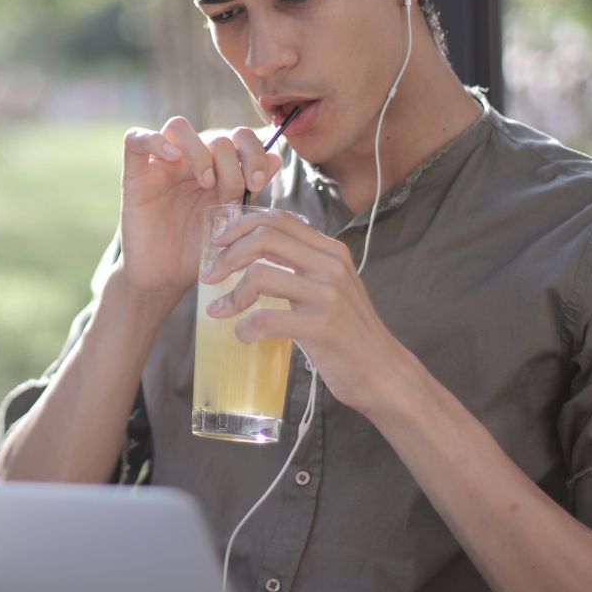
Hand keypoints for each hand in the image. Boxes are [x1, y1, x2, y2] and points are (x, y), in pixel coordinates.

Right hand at [119, 117, 283, 294]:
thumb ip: (250, 190)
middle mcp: (189, 162)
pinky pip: (135, 139)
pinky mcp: (134, 176)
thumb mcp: (233, 221)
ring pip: (177, 126)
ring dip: (200, 151)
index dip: (254, 152)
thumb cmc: (199, 251)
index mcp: (216, 168)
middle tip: (233, 195)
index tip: (259, 182)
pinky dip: (155, 141)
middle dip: (232, 164)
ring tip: (207, 183)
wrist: (166, 279)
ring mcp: (160, 166)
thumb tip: (277, 158)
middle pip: (215, 135)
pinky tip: (174, 159)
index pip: (238, 137)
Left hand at [199, 209, 415, 412]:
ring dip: (231, 295)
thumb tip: (254, 251)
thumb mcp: (331, 286)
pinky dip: (245, 327)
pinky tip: (244, 336)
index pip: (279, 219)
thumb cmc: (348, 331)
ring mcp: (328, 295)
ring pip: (260, 275)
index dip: (241, 225)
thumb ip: (303, 265)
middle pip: (264, 238)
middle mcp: (331, 265)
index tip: (218, 243)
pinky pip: (266, 318)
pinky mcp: (322, 327)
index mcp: (331, 251)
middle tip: (209, 276)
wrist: (381, 371)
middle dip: (227, 255)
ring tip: (219, 310)